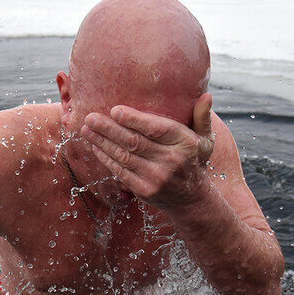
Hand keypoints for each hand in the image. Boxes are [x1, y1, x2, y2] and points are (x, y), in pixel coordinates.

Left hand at [80, 93, 214, 209]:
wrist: (191, 200)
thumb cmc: (194, 161)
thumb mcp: (205, 140)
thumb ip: (202, 117)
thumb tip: (206, 94)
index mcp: (185, 143)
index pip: (155, 128)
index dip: (133, 119)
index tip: (114, 110)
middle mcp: (171, 160)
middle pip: (134, 141)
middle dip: (109, 128)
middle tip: (90, 117)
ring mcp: (156, 177)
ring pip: (124, 156)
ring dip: (102, 142)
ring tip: (86, 129)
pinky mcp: (144, 190)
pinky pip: (120, 171)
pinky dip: (106, 158)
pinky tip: (95, 147)